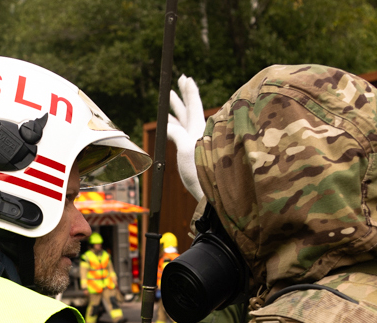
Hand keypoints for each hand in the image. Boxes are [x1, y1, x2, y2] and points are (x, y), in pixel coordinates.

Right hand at [166, 75, 205, 203]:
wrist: (209, 192)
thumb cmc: (201, 171)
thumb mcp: (185, 149)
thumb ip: (176, 134)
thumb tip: (167, 126)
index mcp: (198, 128)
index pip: (194, 103)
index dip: (189, 89)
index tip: (185, 77)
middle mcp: (198, 132)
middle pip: (189, 109)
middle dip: (182, 95)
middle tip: (179, 80)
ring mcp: (195, 142)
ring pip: (184, 120)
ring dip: (176, 110)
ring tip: (170, 99)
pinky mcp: (192, 152)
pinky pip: (181, 133)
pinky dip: (174, 126)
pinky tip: (170, 125)